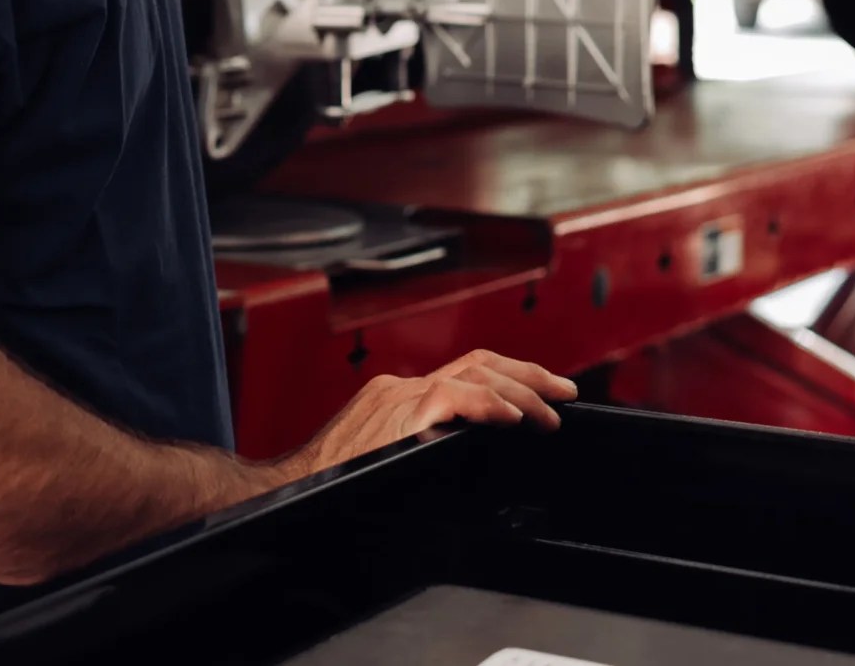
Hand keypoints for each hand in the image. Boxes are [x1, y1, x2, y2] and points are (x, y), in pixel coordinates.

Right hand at [274, 348, 576, 482]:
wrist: (287, 492)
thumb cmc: (330, 489)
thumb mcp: (383, 462)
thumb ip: (418, 450)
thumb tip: (461, 462)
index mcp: (398, 398)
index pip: (465, 373)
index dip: (509, 380)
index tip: (541, 395)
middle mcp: (401, 388)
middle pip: (479, 362)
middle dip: (529, 373)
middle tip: (566, 391)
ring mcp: (400, 397)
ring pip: (476, 374)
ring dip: (523, 390)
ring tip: (552, 411)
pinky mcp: (400, 414)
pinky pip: (456, 397)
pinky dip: (491, 405)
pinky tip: (516, 418)